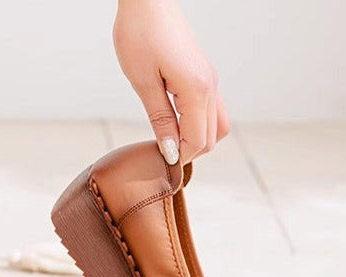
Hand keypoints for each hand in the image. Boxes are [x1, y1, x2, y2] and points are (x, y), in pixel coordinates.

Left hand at [114, 0, 228, 164]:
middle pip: (211, 138)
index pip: (197, 141)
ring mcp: (211, 81)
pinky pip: (212, 110)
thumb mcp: (143, 82)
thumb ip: (160, 120)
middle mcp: (211, 87)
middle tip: (160, 152)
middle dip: (188, 151)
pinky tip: (176, 123)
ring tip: (168, 139)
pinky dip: (199, 124)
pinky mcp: (205, 76)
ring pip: (217, 126)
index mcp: (196, 90)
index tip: (158, 161)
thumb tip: (170, 151)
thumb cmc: (140, 34)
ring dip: (196, 139)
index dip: (179, 157)